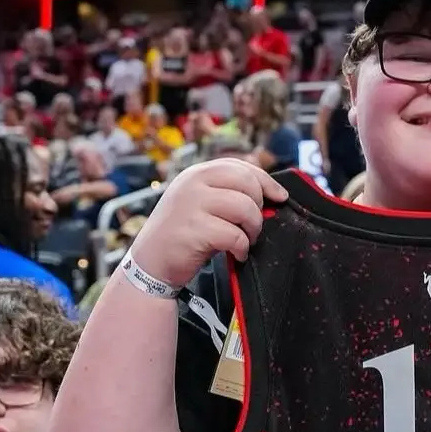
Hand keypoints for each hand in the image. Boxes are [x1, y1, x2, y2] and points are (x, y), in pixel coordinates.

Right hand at [126, 158, 284, 289]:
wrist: (150, 264)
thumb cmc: (182, 235)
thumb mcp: (200, 203)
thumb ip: (226, 193)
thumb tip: (269, 194)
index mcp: (196, 173)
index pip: (240, 166)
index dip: (266, 180)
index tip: (280, 196)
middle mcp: (192, 183)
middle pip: (247, 183)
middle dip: (259, 206)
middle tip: (254, 225)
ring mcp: (192, 205)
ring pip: (245, 208)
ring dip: (253, 228)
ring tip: (246, 240)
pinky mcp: (194, 230)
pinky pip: (235, 235)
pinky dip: (242, 247)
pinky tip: (237, 253)